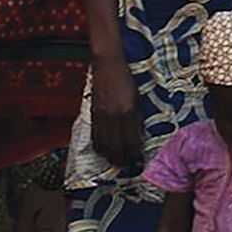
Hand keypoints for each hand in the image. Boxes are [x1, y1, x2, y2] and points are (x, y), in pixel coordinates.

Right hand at [90, 54, 144, 169]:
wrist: (108, 64)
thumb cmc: (128, 79)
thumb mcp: (139, 100)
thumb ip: (138, 120)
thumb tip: (138, 139)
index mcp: (128, 112)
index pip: (131, 143)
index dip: (135, 156)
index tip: (139, 163)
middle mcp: (113, 116)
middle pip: (116, 148)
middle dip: (122, 161)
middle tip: (128, 166)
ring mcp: (100, 116)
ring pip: (103, 145)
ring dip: (110, 156)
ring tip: (117, 162)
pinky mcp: (92, 113)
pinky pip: (94, 136)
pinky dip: (100, 147)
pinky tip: (105, 150)